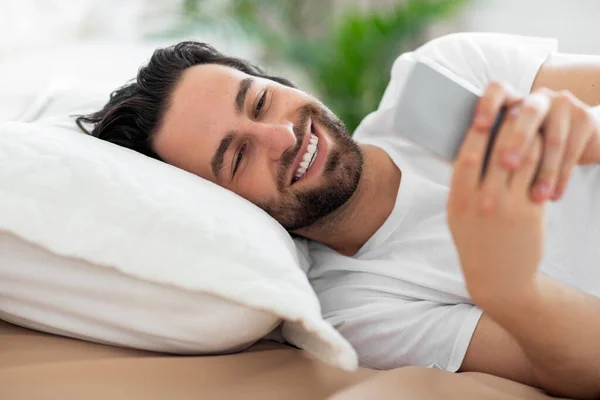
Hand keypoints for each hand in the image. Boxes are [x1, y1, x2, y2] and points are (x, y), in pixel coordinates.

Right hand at [447, 100, 545, 303]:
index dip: (476, 129)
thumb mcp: (456, 212)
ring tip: (534, 121)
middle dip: (509, 122)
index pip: (468, 155)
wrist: (498, 277)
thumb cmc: (474, 239)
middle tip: (516, 103)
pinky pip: (540, 175)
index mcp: (458, 199)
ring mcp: (509, 207)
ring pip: (525, 158)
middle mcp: (482, 201)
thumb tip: (473, 145)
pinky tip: (545, 144)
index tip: (484, 110)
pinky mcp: (532, 213)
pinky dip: (543, 156)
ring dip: (531, 134)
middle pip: (499, 150)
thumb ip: (463, 183)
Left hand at [472, 82, 599, 201]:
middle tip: (507, 166)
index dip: (488, 103)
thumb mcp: (507, 148)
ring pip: (553, 137)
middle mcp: (537, 98)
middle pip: (527, 111)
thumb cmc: (527, 154)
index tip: (479, 126)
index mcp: (512, 100)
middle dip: (516, 140)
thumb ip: (488, 149)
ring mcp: (563, 105)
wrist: (578, 145)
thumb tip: (458, 165)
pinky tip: (552, 196)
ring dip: (544, 170)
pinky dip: (561, 176)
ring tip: (535, 196)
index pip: (497, 89)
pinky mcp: (585, 118)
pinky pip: (572, 150)